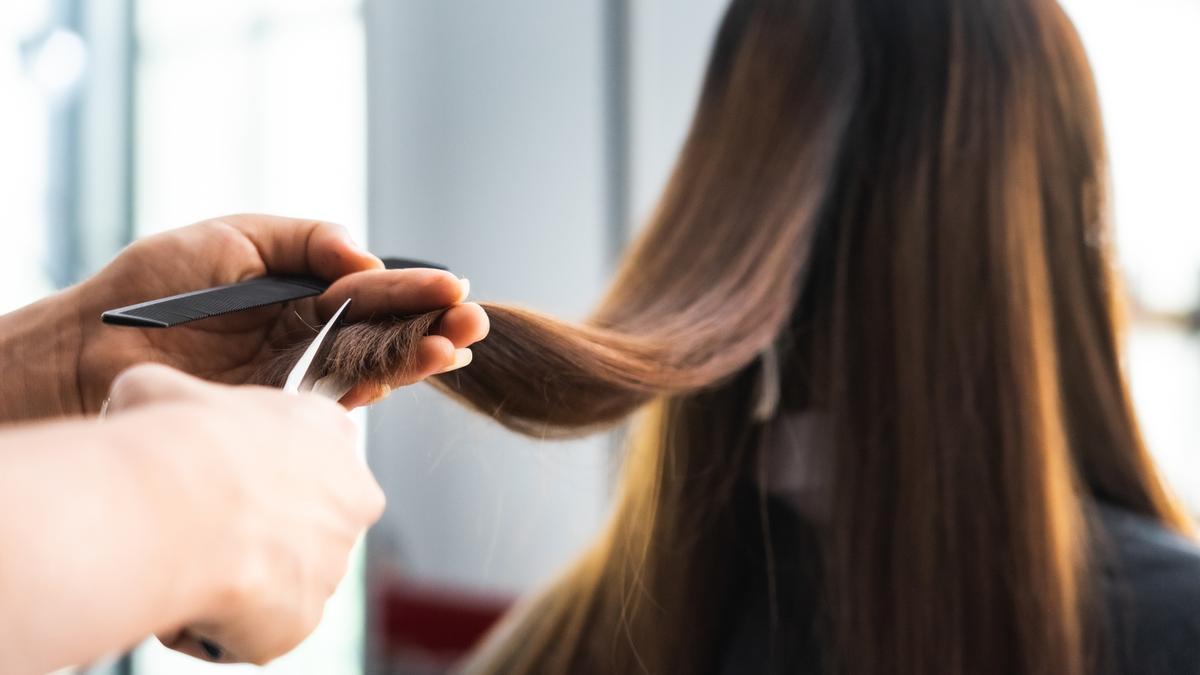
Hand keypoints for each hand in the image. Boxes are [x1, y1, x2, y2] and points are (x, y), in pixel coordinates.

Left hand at [0, 215, 488, 420]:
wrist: (92, 345)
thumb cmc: (154, 286)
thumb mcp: (235, 236)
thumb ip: (305, 239)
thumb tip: (365, 259)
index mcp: (302, 291)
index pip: (372, 290)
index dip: (415, 288)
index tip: (456, 286)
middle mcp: (308, 336)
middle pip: (385, 331)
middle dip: (434, 327)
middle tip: (475, 324)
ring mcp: (297, 376)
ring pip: (373, 367)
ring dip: (418, 358)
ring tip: (456, 348)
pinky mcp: (280, 411)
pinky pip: (338, 399)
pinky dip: (377, 386)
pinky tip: (410, 372)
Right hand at [106, 363, 384, 664]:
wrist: (172, 507)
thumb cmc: (170, 439)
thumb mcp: (160, 388)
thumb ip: (176, 398)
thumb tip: (143, 402)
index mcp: (331, 432)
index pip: (310, 451)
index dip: (260, 467)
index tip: (221, 473)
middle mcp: (351, 498)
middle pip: (299, 522)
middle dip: (254, 529)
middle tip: (197, 525)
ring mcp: (332, 564)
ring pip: (277, 578)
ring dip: (236, 577)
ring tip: (186, 561)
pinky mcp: (304, 620)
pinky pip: (255, 631)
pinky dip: (218, 625)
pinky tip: (187, 598)